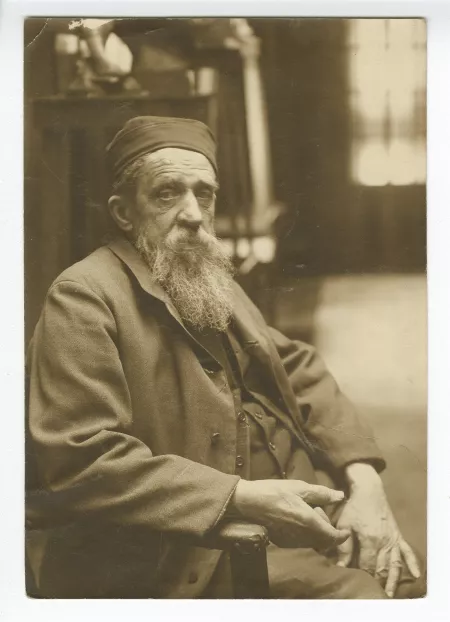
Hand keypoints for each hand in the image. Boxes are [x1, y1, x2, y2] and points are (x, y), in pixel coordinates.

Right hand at [231, 479, 350, 549]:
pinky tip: (295, 519)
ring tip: (305, 513)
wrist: (249, 503)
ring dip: (316, 532)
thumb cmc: (275, 491)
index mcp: (309, 522)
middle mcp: (302, 536)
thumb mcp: (300, 487)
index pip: (333, 537)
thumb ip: (322, 494)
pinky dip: (305, 534)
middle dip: (326, 527)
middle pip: (324, 540)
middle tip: (317, 509)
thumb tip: (340, 496)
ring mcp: (292, 542)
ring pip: (313, 542)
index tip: (346, 530)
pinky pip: (301, 542)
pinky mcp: (282, 543)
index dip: (342, 536)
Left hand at [336, 463, 420, 596]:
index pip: (367, 565)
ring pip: (395, 564)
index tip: (358, 584)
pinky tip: (415, 575)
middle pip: (382, 568)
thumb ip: (343, 547)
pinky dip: (412, 563)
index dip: (362, 576)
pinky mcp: (398, 535)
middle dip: (378, 582)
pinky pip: (407, 551)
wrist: (369, 490)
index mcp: (370, 540)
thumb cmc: (354, 507)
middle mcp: (385, 542)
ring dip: (393, 580)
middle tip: (373, 594)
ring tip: (390, 594)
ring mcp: (393, 539)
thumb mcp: (345, 525)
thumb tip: (340, 566)